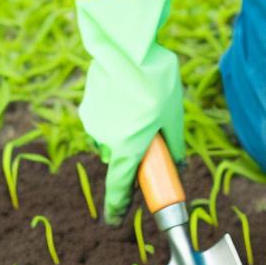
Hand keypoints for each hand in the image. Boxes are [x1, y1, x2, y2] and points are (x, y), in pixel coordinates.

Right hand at [74, 0, 185, 223]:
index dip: (118, 206)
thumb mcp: (174, 115)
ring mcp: (93, 120)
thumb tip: (177, 163)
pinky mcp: (88, 101)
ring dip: (125, 128)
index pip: (119, 188)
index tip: (115, 220)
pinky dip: (115, 110)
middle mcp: (106, 140)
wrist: (126, 44)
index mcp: (128, 148)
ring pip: (111, 135)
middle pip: (120, 157)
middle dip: (133, 150)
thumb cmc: (155, 82)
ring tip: (143, 100)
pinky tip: (128, 89)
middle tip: (152, 127)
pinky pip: (104, 115)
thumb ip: (172, 144)